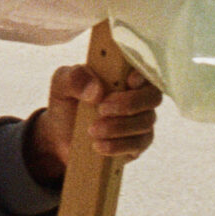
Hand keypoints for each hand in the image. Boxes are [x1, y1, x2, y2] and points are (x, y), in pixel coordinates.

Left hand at [23, 62, 163, 186]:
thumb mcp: (61, 85)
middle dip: (130, 103)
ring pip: (145, 122)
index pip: (145, 69)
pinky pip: (137, 145)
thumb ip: (75, 79)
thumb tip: (96, 90)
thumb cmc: (67, 102)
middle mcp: (137, 95)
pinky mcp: (136, 144)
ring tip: (92, 130)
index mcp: (122, 74)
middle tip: (102, 109)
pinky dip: (118, 145)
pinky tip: (98, 146)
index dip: (142, 75)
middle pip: (153, 96)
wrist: (61, 136)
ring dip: (119, 127)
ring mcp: (140, 121)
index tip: (129, 81)